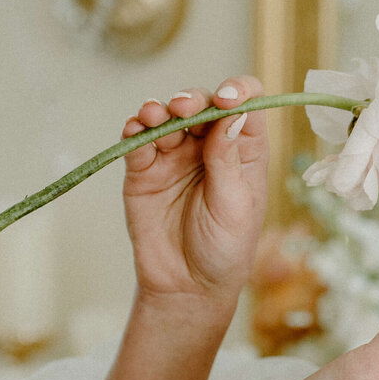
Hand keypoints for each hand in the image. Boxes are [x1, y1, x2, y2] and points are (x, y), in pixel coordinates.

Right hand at [119, 76, 268, 313]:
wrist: (187, 287)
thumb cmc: (224, 250)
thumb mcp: (235, 206)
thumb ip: (228, 160)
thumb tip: (232, 112)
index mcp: (243, 152)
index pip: (245, 106)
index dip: (237, 92)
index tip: (227, 97)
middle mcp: (209, 147)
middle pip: (202, 104)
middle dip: (193, 99)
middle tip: (184, 108)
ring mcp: (174, 155)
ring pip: (166, 116)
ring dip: (160, 108)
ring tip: (154, 116)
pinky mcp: (144, 170)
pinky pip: (137, 141)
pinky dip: (134, 129)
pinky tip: (136, 129)